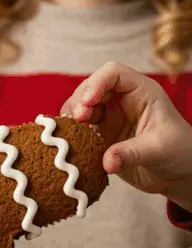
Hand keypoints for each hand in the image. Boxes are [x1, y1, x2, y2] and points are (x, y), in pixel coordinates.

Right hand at [61, 61, 191, 213]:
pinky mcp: (102, 136)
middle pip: (91, 88)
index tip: (88, 102)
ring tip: (68, 131)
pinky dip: (72, 133)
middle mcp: (122, 100)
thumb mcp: (159, 150)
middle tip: (76, 119)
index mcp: (141, 91)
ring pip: (82, 107)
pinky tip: (69, 142)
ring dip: (72, 116)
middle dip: (79, 100)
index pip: (113, 73)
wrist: (180, 174)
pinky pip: (81, 130)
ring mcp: (110, 117)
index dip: (97, 83)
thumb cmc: (180, 152)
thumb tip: (106, 162)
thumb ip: (131, 153)